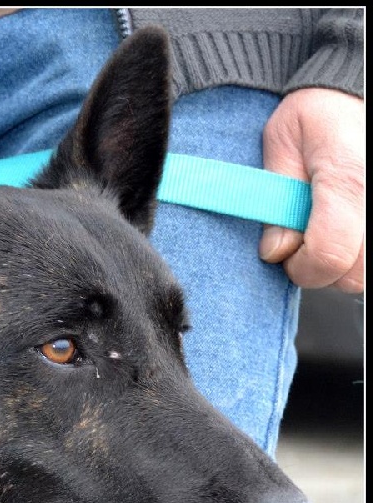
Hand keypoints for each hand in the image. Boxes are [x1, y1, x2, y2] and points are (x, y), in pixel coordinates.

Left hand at [259, 88, 363, 293]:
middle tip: (303, 241)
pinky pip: (371, 260)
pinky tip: (344, 232)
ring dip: (342, 265)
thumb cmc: (318, 114)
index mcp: (348, 179)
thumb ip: (275, 200)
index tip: (284, 251)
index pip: (329, 256)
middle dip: (320, 269)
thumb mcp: (281, 143)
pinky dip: (357, 255)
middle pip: (352, 274)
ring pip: (364, 274)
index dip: (300, 266)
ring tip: (325, 232)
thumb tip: (276, 249)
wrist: (353, 92)